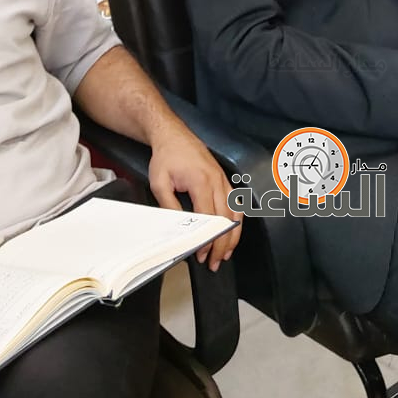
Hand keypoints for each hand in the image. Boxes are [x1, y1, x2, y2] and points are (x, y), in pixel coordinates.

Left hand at [148, 124, 239, 270]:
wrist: (172, 135)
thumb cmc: (166, 157)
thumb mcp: (160, 183)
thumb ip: (170, 206)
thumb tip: (180, 228)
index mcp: (202, 182)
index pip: (210, 218)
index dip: (207, 239)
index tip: (202, 255)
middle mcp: (217, 180)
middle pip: (226, 219)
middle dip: (222, 244)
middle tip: (215, 262)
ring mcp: (222, 179)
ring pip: (235, 212)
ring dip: (232, 234)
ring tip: (226, 253)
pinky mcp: (223, 178)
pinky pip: (236, 202)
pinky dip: (237, 219)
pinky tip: (233, 231)